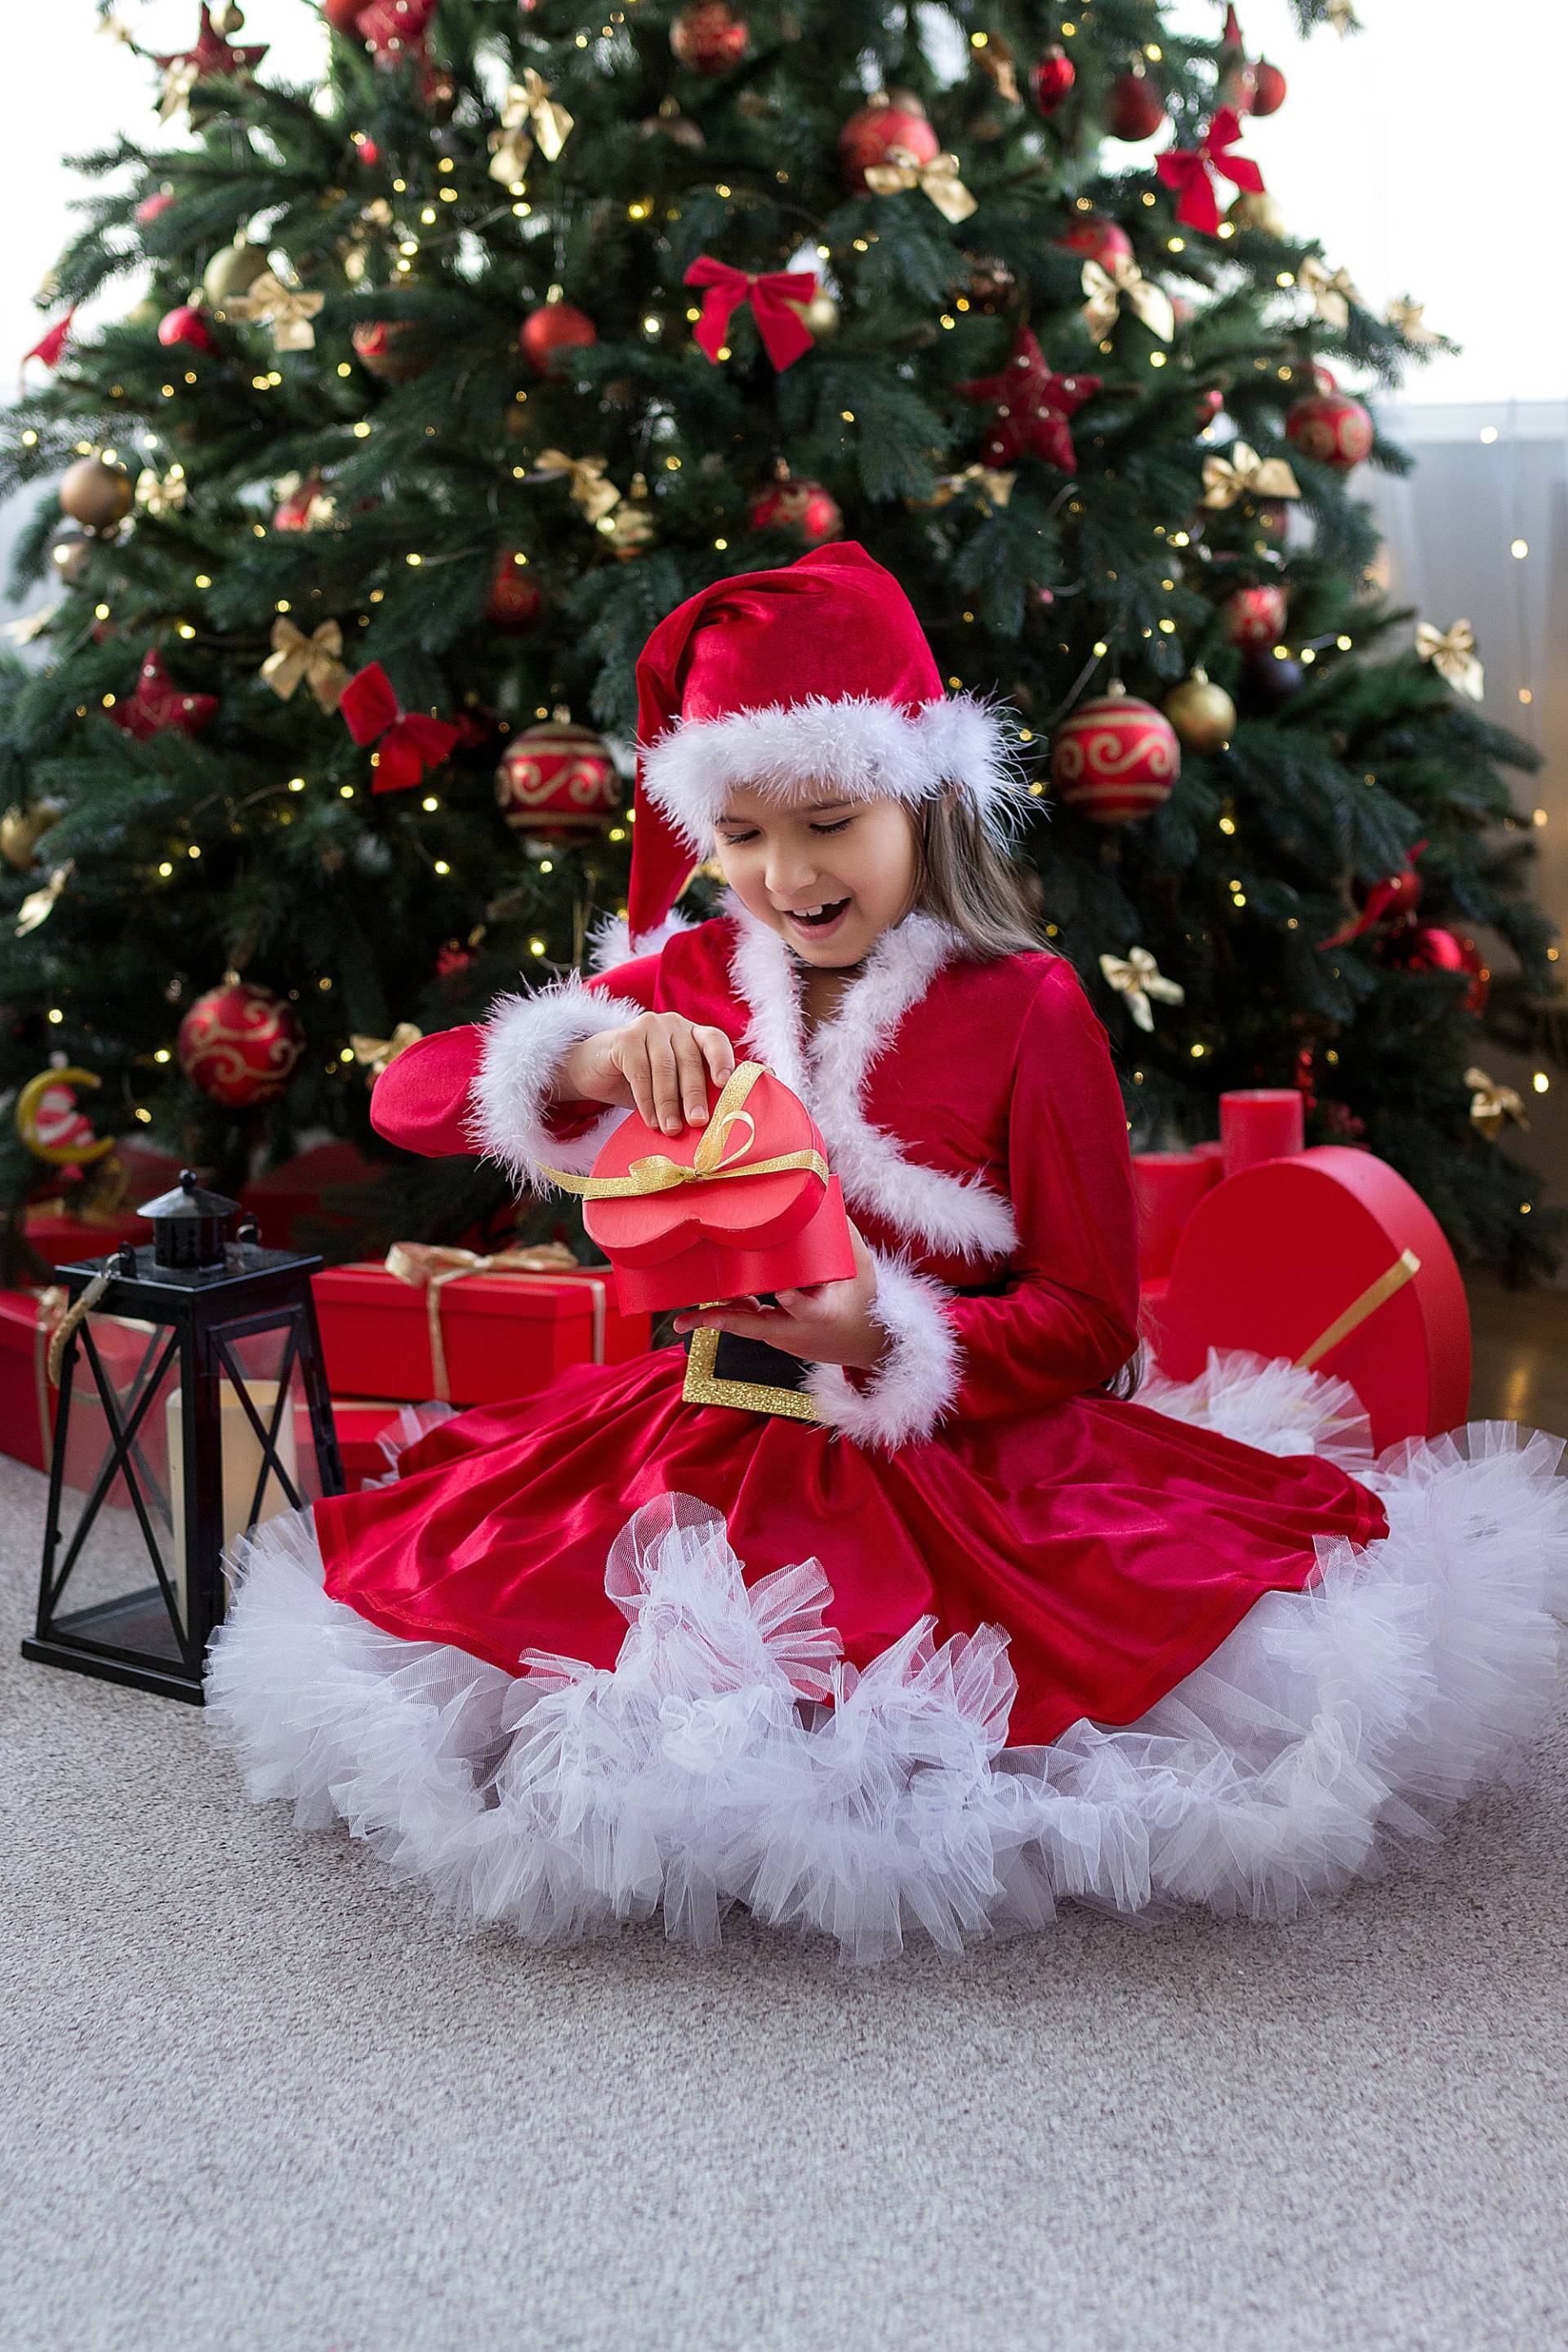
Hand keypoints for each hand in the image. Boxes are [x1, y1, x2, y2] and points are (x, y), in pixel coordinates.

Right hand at [558, 1013, 736, 1135]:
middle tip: (698, 1122)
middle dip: (694, 1095)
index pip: (715, 1041)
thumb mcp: (669, 1086)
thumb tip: (711, 1125)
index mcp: (692, 1034)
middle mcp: (674, 1024)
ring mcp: (649, 1026)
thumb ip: (688, 1094)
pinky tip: (650, 1120)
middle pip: (690, 1060)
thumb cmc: (638, 1082)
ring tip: (671, 1129)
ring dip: (668, 1103)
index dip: (722, 1060)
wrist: (592, 1071)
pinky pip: (640, 1072)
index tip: (724, 1083)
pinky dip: (646, 1100)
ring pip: (665, 1069)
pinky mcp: (625, 1037)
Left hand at [672, 1222, 886, 1372]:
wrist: (866, 1344)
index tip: (783, 1292)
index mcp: (823, 1315)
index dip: (793, 1301)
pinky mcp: (775, 1337)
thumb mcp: (861, 1268)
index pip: (805, 1309)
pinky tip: (704, 1307)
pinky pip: (749, 1323)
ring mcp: (784, 1338)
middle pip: (757, 1327)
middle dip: (723, 1322)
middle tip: (690, 1321)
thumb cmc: (863, 1301)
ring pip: (747, 1325)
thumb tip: (822, 1196)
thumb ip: (842, 1235)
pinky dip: (730, 1313)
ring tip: (683, 1319)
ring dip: (717, 1318)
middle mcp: (797, 1331)